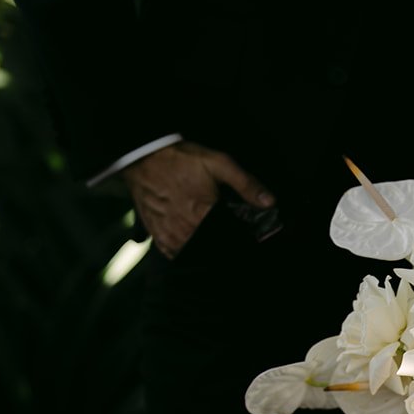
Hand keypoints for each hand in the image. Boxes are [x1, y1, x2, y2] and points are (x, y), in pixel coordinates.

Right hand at [122, 140, 274, 258]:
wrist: (144, 158)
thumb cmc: (181, 160)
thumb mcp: (218, 163)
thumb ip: (246, 184)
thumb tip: (270, 202)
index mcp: (204, 215)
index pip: (231, 240)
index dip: (242, 241)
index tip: (248, 237)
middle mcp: (187, 231)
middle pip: (214, 250)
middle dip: (225, 245)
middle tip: (229, 235)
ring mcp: (170, 236)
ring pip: (196, 255)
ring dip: (206, 249)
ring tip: (209, 235)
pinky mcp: (158, 237)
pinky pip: (177, 255)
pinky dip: (187, 251)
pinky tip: (193, 240)